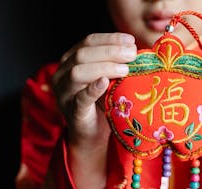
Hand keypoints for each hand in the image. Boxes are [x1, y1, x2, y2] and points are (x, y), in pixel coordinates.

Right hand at [51, 33, 136, 188]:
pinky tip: (105, 82)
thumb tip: (138, 50)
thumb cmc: (103, 104)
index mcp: (71, 61)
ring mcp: (65, 93)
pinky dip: (93, 88)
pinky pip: (80, 98)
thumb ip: (117, 64)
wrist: (93, 136)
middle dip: (110, 51)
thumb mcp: (110, 80)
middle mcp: (62, 74)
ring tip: (125, 69)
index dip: (110, 39)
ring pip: (78, 72)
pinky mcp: (72, 111)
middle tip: (132, 55)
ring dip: (104, 67)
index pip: (88, 42)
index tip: (131, 41)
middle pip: (83, 54)